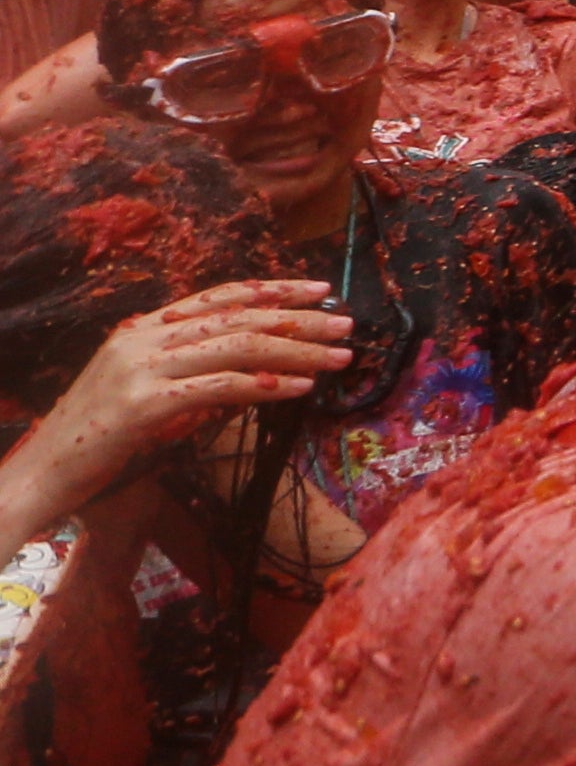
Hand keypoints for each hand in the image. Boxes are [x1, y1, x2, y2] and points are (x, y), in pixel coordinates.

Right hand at [16, 282, 352, 509]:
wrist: (39, 476)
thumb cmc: (96, 442)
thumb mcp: (147, 397)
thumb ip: (192, 378)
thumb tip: (255, 374)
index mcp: (141, 329)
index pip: (219, 297)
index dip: (273, 290)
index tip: (320, 290)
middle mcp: (141, 338)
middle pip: (237, 317)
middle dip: (298, 319)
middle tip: (346, 325)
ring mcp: (140, 368)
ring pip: (236, 346)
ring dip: (295, 351)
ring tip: (338, 357)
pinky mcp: (142, 405)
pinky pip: (219, 387)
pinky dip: (266, 385)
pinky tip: (300, 388)